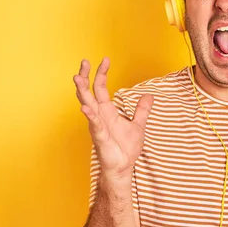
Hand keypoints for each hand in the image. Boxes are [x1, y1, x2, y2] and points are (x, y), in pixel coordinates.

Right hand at [74, 57, 153, 179]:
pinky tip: (86, 107)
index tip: (105, 59)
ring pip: (87, 104)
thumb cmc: (126, 148)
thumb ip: (142, 110)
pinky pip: (94, 124)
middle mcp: (99, 115)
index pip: (100, 87)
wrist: (124, 167)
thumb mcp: (138, 125)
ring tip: (78, 78)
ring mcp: (97, 125)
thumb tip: (150, 95)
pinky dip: (90, 115)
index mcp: (107, 110)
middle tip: (85, 61)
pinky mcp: (100, 137)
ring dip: (82, 92)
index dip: (102, 73)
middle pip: (89, 91)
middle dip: (86, 76)